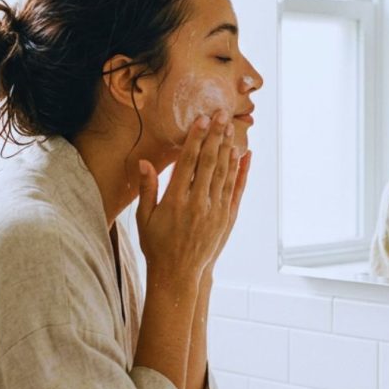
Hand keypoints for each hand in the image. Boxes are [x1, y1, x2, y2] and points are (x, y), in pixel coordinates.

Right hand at [135, 110, 243, 285]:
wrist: (178, 274)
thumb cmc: (157, 245)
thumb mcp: (144, 218)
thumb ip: (147, 189)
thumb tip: (145, 163)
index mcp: (175, 201)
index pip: (188, 162)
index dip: (196, 139)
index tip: (201, 120)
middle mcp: (198, 204)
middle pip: (209, 163)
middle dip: (215, 136)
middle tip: (221, 114)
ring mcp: (215, 211)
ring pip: (224, 173)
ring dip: (228, 148)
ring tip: (231, 128)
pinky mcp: (226, 219)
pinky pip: (236, 190)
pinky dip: (241, 172)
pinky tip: (243, 156)